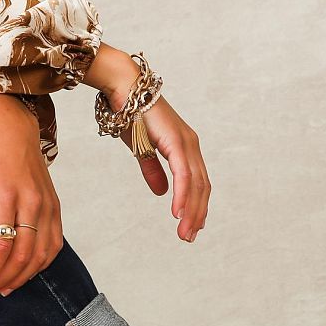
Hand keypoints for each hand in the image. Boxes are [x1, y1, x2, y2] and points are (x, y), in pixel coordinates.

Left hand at [0, 93, 63, 296]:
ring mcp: (48, 206)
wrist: (15, 132)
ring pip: (42, 253)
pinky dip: (42, 263)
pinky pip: (55, 244)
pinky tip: (27, 272)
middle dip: (6, 277)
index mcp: (7, 196)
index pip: (2, 243)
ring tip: (7, 287)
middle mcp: (32, 202)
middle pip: (24, 253)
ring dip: (24, 276)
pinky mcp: (56, 208)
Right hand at [85, 44, 211, 241]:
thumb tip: (161, 193)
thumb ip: (153, 171)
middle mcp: (190, 145)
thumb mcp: (142, 150)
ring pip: (195, 184)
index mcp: (184, 147)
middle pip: (201, 187)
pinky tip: (178, 212)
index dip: (196, 206)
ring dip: (191, 211)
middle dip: (196, 214)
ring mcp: (186, 142)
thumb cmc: (130, 114)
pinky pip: (183, 174)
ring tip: (185, 232)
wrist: (123, 89)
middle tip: (189, 237)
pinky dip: (182, 195)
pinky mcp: (176, 141)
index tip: (191, 227)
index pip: (197, 183)